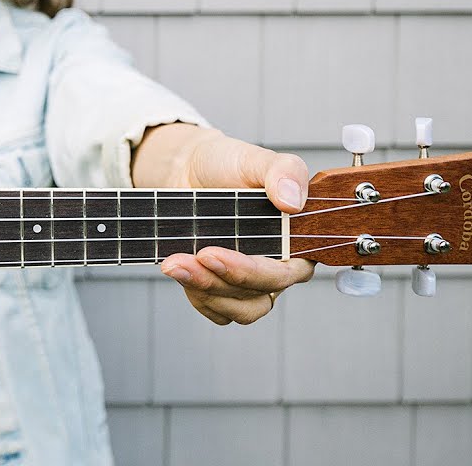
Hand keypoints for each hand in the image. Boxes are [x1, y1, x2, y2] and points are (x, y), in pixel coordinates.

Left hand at [136, 125, 314, 323]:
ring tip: (174, 263)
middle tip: (196, 254)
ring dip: (204, 290)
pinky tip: (178, 270)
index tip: (216, 254)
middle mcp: (277, 267)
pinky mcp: (224, 289)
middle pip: (260, 295)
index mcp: (297, 241)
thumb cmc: (228, 165)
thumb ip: (284, 171)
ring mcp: (250, 283)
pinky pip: (216, 311)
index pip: (289, 273)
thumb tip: (293, 200)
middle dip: (223, 278)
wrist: (189, 171)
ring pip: (238, 309)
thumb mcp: (255, 159)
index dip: (257, 272)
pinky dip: (196, 296)